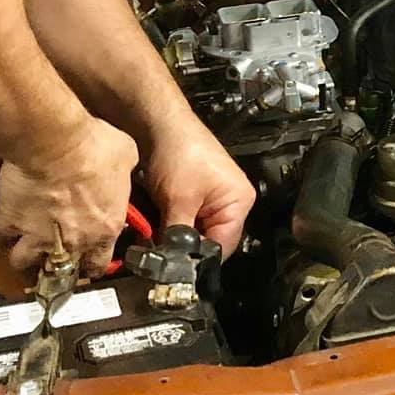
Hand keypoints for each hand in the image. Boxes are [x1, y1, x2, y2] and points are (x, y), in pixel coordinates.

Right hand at [0, 117, 138, 271]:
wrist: (56, 144)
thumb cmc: (93, 149)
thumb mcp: (125, 156)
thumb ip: (124, 171)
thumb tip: (122, 163)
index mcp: (104, 228)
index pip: (99, 263)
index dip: (91, 262)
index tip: (87, 258)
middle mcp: (72, 240)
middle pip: (60, 270)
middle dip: (55, 262)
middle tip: (52, 250)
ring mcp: (38, 234)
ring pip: (23, 260)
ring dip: (23, 252)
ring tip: (24, 240)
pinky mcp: (12, 220)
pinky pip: (0, 230)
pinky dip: (1, 224)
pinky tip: (5, 216)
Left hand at [141, 127, 256, 255]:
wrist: (158, 124)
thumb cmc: (179, 150)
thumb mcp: (177, 201)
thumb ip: (177, 237)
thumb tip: (171, 264)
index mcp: (239, 202)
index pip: (222, 247)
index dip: (198, 260)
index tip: (174, 270)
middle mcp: (231, 202)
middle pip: (210, 241)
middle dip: (184, 248)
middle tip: (160, 255)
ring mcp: (214, 198)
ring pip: (195, 232)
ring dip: (175, 236)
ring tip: (155, 237)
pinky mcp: (196, 194)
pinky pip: (187, 219)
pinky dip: (171, 224)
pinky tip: (156, 224)